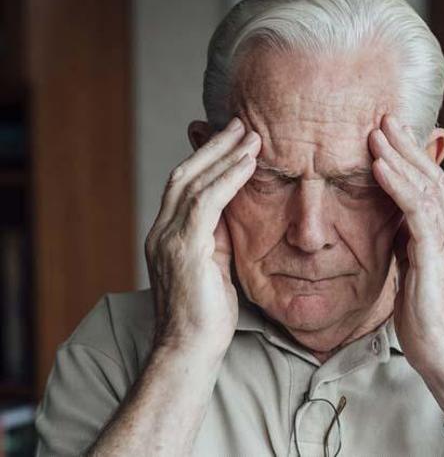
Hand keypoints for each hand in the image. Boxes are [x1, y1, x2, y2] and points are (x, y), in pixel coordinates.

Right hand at [144, 117, 259, 357]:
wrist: (190, 350)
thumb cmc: (207, 315)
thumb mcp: (215, 266)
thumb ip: (219, 236)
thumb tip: (235, 211)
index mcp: (168, 235)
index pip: (184, 184)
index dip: (206, 157)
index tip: (230, 137)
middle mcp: (161, 231)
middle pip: (185, 173)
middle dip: (213, 146)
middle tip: (241, 123)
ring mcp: (168, 239)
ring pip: (193, 181)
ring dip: (224, 154)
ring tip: (250, 134)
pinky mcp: (183, 248)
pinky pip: (206, 201)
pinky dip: (228, 178)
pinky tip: (248, 162)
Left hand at [368, 115, 443, 374]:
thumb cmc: (431, 327)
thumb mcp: (416, 279)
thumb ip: (411, 250)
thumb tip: (396, 230)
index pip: (432, 190)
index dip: (414, 161)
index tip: (392, 137)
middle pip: (432, 178)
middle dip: (408, 146)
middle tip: (385, 117)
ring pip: (426, 187)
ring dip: (400, 155)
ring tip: (377, 130)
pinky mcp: (436, 256)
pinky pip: (416, 211)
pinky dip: (398, 184)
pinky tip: (380, 165)